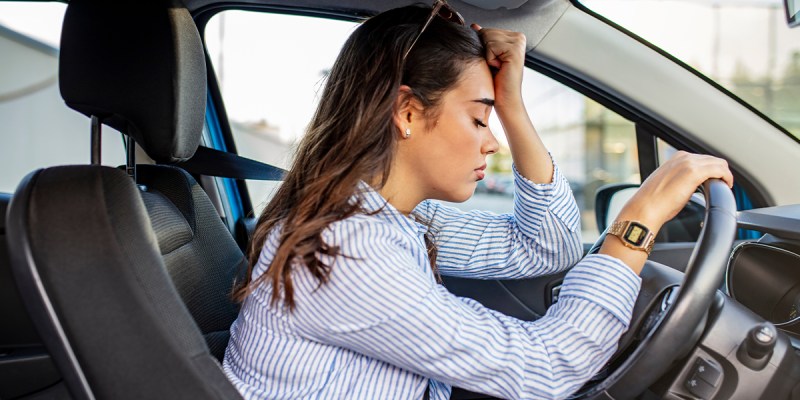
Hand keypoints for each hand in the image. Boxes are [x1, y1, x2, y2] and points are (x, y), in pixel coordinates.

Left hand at [471, 24, 525, 109]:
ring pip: (488, 38)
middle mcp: (519, 38)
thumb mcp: (488, 56)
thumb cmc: (497, 81)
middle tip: (496, 66)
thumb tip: (474, 26)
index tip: (495, 62)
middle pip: (487, 32)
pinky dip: (490, 59)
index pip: (487, 30)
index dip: (484, 48)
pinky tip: (499, 68)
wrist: (506, 99)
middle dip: (485, 51)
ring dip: (487, 56)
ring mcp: (518, 43)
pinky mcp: (515, 50)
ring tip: (498, 67)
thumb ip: (483, 39)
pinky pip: (491, 46)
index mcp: (514, 37)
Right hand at [617, 151, 733, 231]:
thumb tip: (687, 187)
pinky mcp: (695, 173)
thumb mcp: (667, 183)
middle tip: (721, 186)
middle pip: (713, 160)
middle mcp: (683, 157)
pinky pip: (720, 170)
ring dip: (724, 175)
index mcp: (676, 158)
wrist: (645, 208)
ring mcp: (689, 163)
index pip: (703, 159)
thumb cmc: (653, 202)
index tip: (714, 181)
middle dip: (719, 172)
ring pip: (719, 163)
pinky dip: (727, 178)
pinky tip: (726, 187)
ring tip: (723, 187)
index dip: (712, 170)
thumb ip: (679, 179)